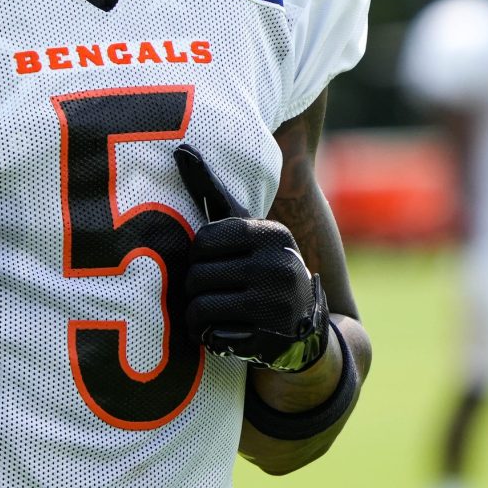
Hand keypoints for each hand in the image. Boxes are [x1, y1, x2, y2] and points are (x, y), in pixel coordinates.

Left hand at [174, 144, 328, 371]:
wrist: (307, 329)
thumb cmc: (263, 270)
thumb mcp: (249, 233)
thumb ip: (213, 193)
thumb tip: (180, 149)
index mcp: (273, 234)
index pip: (203, 240)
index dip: (199, 256)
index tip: (215, 263)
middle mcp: (278, 266)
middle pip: (197, 275)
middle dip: (197, 288)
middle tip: (215, 293)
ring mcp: (275, 304)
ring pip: (198, 306)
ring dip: (196, 315)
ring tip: (214, 313)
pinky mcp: (267, 339)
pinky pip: (208, 333)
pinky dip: (206, 335)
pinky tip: (224, 331)